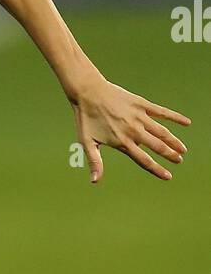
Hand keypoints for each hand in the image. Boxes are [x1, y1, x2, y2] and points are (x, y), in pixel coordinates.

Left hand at [72, 76, 189, 182]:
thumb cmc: (86, 119)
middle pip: (157, 147)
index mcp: (122, 142)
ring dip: (174, 141)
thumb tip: (95, 181)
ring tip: (182, 149)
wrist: (88, 92)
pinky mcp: (141, 104)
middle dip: (170, 155)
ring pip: (162, 132)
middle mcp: (134, 131)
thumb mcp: (87, 142)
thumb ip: (95, 162)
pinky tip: (187, 122)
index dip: (157, 169)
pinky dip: (175, 117)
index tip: (168, 176)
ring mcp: (139, 117)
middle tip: (179, 161)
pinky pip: (162, 112)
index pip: (144, 160)